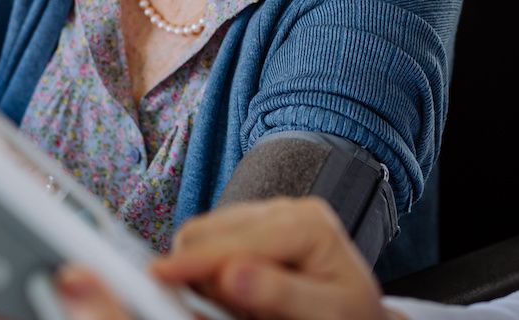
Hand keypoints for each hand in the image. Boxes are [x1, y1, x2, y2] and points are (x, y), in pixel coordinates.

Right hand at [150, 196, 392, 319]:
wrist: (361, 316)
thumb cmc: (350, 318)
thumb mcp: (325, 314)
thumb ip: (278, 294)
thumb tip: (230, 274)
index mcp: (309, 225)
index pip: (235, 240)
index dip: (194, 262)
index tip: (158, 278)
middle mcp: (289, 209)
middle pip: (211, 228)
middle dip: (197, 269)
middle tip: (211, 311)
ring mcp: (273, 214)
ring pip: (206, 231)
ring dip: (205, 271)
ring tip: (235, 307)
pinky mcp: (260, 226)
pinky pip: (216, 240)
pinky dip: (212, 269)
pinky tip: (236, 294)